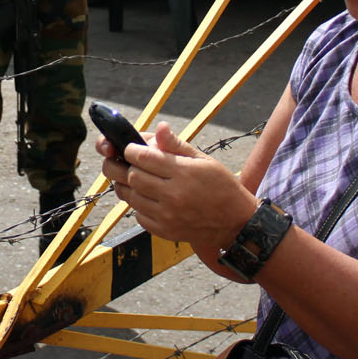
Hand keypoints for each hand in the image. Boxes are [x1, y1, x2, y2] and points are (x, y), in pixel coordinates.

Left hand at [99, 123, 258, 250]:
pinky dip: (137, 205)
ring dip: (126, 185)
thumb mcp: (203, 160)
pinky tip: (146, 197)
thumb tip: (160, 127)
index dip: (130, 149)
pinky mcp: (165, 231)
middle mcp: (173, 195)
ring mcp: (168, 216)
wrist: (235, 222)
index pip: (143, 158)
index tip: (130, 147)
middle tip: (124, 160)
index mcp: (183, 173)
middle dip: (122, 165)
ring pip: (130, 197)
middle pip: (132, 177)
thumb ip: (177, 145)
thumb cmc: (220, 186)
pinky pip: (138, 216)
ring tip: (133, 177)